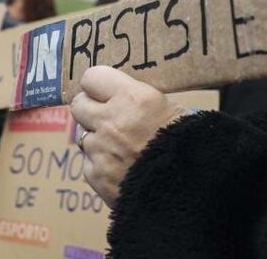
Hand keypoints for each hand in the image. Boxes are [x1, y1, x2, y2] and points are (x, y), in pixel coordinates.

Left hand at [70, 66, 189, 208]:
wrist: (189, 188)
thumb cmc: (187, 144)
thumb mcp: (170, 109)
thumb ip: (139, 100)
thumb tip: (119, 95)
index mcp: (133, 98)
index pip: (92, 77)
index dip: (97, 86)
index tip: (103, 91)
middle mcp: (112, 120)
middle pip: (78, 104)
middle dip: (90, 109)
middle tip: (106, 116)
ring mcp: (100, 149)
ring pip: (84, 136)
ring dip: (98, 139)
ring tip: (122, 148)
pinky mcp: (96, 175)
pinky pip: (90, 163)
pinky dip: (102, 165)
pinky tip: (123, 169)